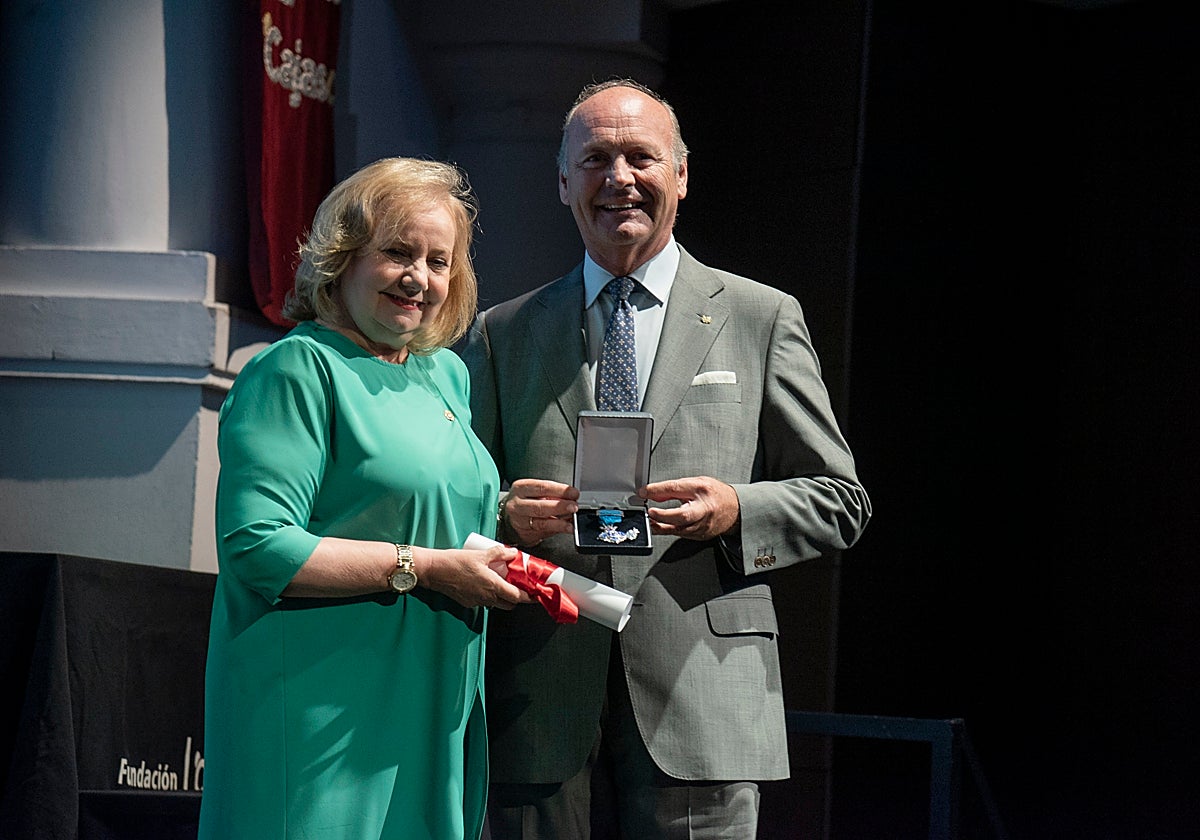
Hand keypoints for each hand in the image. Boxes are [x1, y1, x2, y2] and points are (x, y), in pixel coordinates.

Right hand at [417, 545, 533, 609]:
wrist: (434, 571)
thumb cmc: (455, 562)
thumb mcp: (480, 554)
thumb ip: (499, 553)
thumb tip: (513, 552)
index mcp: (492, 585)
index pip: (517, 597)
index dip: (529, 597)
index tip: (536, 594)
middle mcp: (486, 597)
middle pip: (509, 604)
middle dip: (517, 598)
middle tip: (519, 585)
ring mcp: (477, 602)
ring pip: (496, 603)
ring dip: (502, 596)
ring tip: (501, 581)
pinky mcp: (467, 602)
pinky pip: (483, 602)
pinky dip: (488, 595)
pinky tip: (484, 583)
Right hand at [503, 478, 578, 545]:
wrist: (512, 517)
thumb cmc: (526, 501)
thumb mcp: (535, 492)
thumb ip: (552, 494)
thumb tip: (572, 497)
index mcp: (521, 488)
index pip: (542, 487)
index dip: (559, 490)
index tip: (573, 492)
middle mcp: (517, 504)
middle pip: (540, 506)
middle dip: (560, 506)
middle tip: (574, 506)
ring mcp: (520, 520)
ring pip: (541, 521)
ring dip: (560, 521)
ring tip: (572, 520)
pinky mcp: (525, 533)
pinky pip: (544, 531)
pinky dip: (558, 528)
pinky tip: (567, 527)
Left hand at [640, 476, 740, 540]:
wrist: (735, 510)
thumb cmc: (715, 494)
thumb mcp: (695, 483)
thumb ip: (675, 488)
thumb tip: (653, 493)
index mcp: (702, 490)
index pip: (677, 488)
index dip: (658, 490)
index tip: (644, 492)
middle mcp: (704, 509)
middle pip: (683, 515)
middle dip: (664, 515)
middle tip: (650, 512)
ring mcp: (703, 525)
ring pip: (679, 529)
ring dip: (661, 526)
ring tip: (649, 521)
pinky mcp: (700, 535)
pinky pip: (681, 534)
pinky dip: (669, 530)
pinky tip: (660, 526)